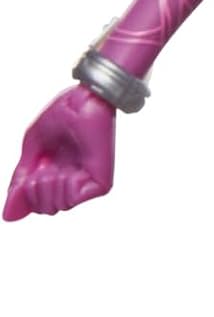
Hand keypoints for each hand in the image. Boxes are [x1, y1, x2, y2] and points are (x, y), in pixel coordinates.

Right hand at [4, 85, 115, 219]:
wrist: (82, 100)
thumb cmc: (61, 116)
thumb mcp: (31, 149)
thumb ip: (20, 183)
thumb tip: (7, 216)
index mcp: (57, 173)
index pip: (37, 203)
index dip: (26, 192)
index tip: (31, 171)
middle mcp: (73, 181)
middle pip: (45, 208)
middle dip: (35, 189)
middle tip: (44, 166)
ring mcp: (88, 182)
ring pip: (57, 206)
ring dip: (48, 185)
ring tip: (56, 165)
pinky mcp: (101, 182)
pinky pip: (72, 199)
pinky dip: (62, 185)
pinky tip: (68, 169)